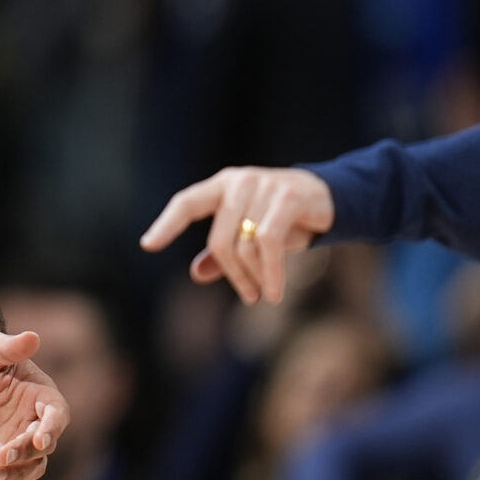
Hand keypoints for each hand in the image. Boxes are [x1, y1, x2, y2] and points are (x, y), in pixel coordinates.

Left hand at [0, 331, 67, 479]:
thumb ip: (10, 347)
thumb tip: (32, 336)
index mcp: (44, 396)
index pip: (57, 415)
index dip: (52, 427)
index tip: (39, 438)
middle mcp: (39, 424)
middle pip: (43, 447)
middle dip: (25, 453)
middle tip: (1, 456)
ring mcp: (23, 444)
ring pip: (31, 469)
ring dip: (14, 476)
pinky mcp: (5, 458)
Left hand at [140, 166, 335, 304]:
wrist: (332, 197)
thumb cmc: (284, 217)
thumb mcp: (251, 232)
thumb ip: (224, 250)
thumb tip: (197, 274)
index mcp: (222, 186)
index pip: (186, 202)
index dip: (166, 224)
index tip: (148, 245)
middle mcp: (238, 182)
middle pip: (219, 241)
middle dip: (233, 275)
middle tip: (248, 297)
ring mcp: (263, 186)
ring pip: (245, 245)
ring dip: (254, 277)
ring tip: (264, 295)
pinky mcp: (287, 198)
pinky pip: (269, 243)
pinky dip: (271, 272)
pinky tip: (275, 293)